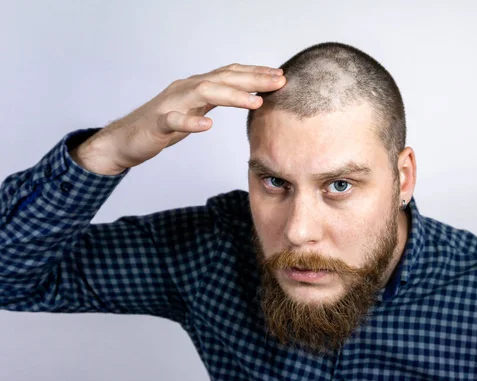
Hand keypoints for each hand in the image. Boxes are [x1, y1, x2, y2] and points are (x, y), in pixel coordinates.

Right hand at [71, 63, 285, 174]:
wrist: (124, 140)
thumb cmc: (162, 126)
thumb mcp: (196, 110)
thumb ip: (216, 101)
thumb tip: (247, 96)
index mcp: (196, 87)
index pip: (230, 75)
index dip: (255, 74)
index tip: (280, 77)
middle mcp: (185, 89)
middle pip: (222, 78)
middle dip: (253, 79)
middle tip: (278, 82)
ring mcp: (171, 104)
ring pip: (203, 92)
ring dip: (231, 96)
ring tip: (255, 101)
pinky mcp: (157, 124)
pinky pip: (174, 120)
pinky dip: (191, 122)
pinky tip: (207, 126)